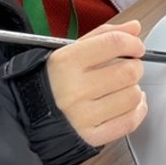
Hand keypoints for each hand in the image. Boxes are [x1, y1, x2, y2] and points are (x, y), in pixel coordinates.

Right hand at [44, 20, 147, 146]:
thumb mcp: (70, 50)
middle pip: (128, 71)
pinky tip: (129, 104)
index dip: (133, 43)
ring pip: (132, 97)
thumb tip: (134, 28)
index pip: (114, 43)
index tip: (135, 47)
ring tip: (123, 88)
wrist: (28, 112)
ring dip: (134, 90)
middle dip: (135, 67)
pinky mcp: (90, 136)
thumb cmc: (53, 80)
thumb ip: (104, 36)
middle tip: (128, 68)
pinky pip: (128, 122)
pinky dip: (137, 111)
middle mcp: (74, 88)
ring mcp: (82, 115)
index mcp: (67, 62)